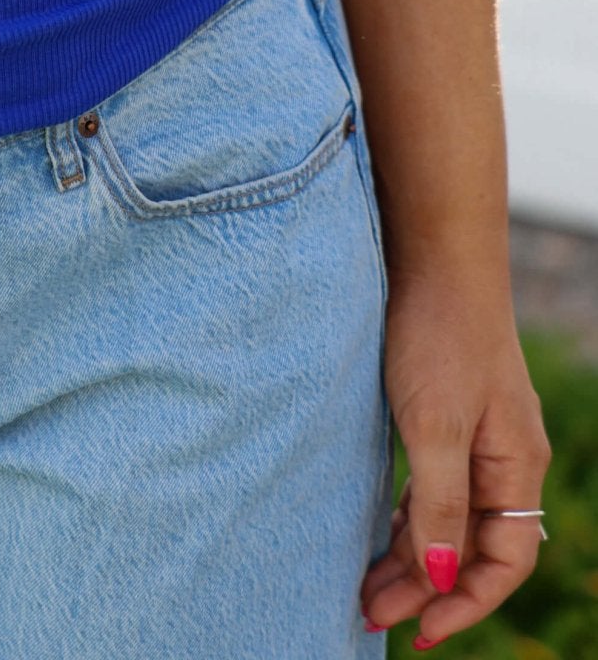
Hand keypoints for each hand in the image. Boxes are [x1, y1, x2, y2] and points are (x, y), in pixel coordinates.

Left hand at [360, 268, 551, 645]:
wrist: (431, 255)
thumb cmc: (438, 334)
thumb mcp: (434, 426)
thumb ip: (438, 503)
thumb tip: (437, 577)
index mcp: (514, 466)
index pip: (503, 561)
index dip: (464, 603)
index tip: (419, 634)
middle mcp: (503, 457)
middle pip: (470, 545)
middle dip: (424, 587)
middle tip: (368, 614)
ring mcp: (475, 434)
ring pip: (447, 516)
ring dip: (410, 555)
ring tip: (364, 587)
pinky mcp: (445, 412)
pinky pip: (432, 484)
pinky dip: (406, 515)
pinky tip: (376, 529)